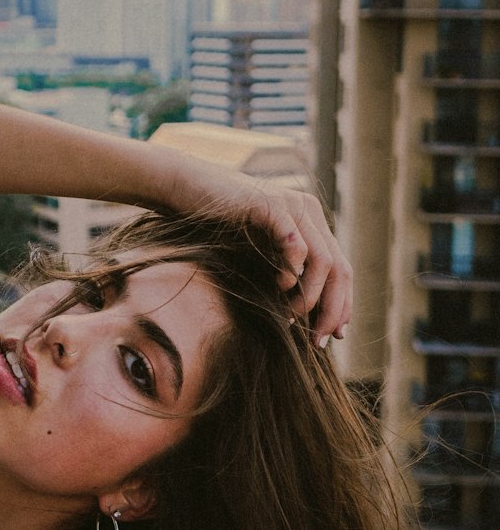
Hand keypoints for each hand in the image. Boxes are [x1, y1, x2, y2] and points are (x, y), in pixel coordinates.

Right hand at [156, 155, 352, 345]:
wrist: (186, 189)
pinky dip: (292, 271)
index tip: (335, 336)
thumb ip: (282, 269)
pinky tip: (279, 287)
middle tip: (318, 340)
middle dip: (332, 310)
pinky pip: (295, 244)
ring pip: (323, 261)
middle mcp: (309, 211)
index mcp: (312, 222)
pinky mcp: (271, 206)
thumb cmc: (216, 225)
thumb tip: (302, 314)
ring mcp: (292, 205)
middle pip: (340, 268)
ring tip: (291, 318)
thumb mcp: (258, 250)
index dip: (342, 305)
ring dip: (310, 298)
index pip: (342, 269)